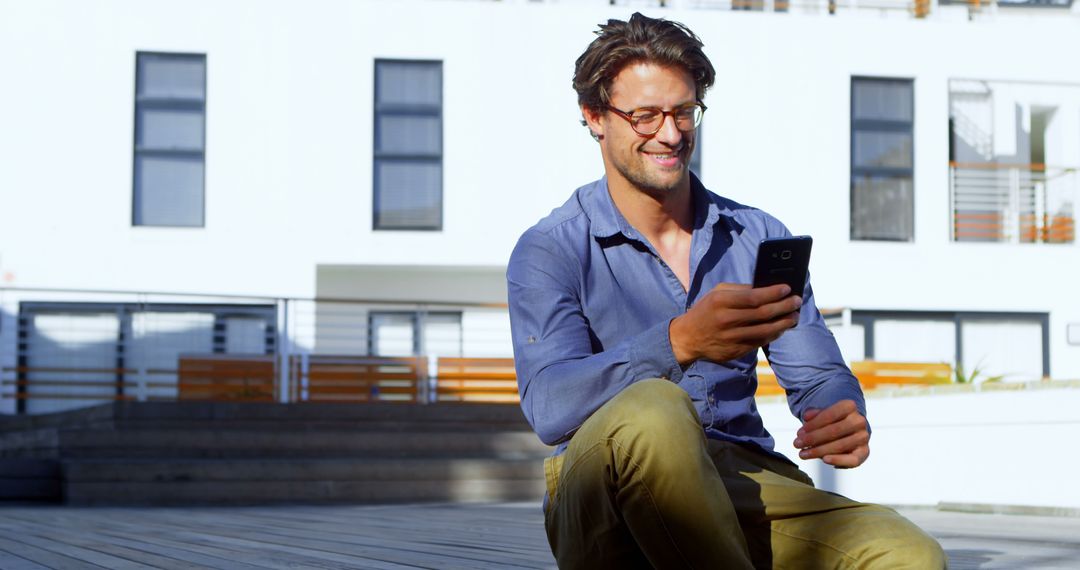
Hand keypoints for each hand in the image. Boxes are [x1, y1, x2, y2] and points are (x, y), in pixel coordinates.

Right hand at [669, 283, 800, 364]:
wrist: (687, 338)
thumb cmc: (705, 311)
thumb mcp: (716, 294)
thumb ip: (739, 290)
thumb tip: (766, 288)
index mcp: (720, 301)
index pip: (753, 297)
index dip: (773, 293)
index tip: (788, 289)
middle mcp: (725, 319)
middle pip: (762, 313)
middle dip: (784, 306)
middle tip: (797, 302)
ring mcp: (730, 337)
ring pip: (764, 330)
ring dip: (783, 323)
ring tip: (794, 316)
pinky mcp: (734, 351)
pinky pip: (759, 342)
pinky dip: (773, 335)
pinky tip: (781, 328)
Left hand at [792, 400, 869, 467]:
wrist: (848, 430)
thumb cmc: (831, 421)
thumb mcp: (822, 414)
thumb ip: (815, 414)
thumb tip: (806, 416)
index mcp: (849, 406)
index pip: (829, 415)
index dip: (813, 425)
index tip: (799, 433)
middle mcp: (859, 421)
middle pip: (833, 431)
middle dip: (813, 439)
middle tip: (797, 444)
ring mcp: (863, 437)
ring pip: (840, 445)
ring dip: (819, 450)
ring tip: (803, 453)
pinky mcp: (864, 452)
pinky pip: (853, 459)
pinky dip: (839, 460)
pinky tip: (824, 459)